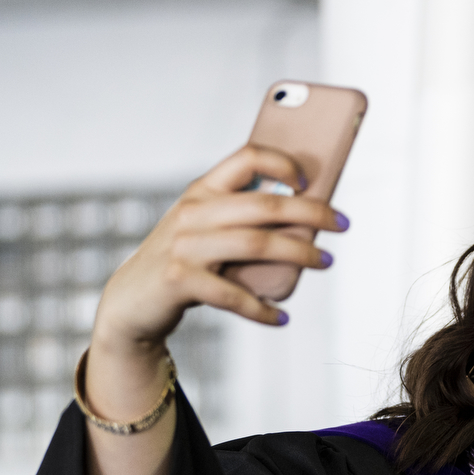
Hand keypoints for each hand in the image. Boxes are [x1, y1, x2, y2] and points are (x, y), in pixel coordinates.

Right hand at [91, 144, 344, 355]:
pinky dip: (262, 309)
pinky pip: (233, 295)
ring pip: (257, 245)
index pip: (246, 158)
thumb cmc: (182, 261)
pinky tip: (281, 316)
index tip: (310, 181)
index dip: (282, 163)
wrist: (131, 300)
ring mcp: (185, 245)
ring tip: (325, 261)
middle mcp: (193, 212)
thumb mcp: (205, 228)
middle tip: (342, 223)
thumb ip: (240, 218)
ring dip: (300, 253)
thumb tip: (306, 219)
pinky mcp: (180, 279)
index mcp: (202, 191)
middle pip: (265, 204)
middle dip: (312, 212)